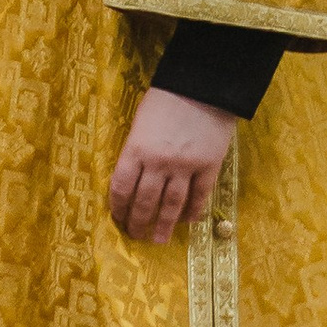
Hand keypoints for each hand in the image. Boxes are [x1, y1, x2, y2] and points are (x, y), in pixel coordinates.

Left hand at [107, 86, 237, 244]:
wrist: (203, 86)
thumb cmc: (166, 99)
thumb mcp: (141, 122)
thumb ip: (136, 150)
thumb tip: (133, 178)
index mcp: (136, 149)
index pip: (121, 188)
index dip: (118, 207)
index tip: (117, 218)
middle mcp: (158, 163)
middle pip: (145, 201)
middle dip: (138, 222)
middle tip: (136, 235)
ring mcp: (185, 167)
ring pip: (172, 205)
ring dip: (164, 225)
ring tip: (159, 240)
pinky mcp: (209, 166)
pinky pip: (199, 195)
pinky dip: (193, 210)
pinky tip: (187, 221)